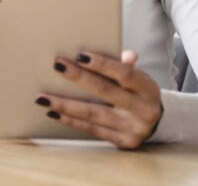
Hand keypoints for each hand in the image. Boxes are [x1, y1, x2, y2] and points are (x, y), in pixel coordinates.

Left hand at [36, 50, 161, 148]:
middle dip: (78, 77)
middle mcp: (143, 110)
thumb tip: (127, 55)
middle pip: (105, 91)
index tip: (80, 55)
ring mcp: (132, 128)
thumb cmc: (138, 92)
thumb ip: (128, 66)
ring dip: (65, 105)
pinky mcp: (122, 141)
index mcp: (148, 89)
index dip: (103, 64)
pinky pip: (91, 129)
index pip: (125, 74)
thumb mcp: (139, 78)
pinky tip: (54, 113)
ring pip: (93, 114)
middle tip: (57, 65)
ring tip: (43, 98)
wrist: (154, 123)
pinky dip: (71, 120)